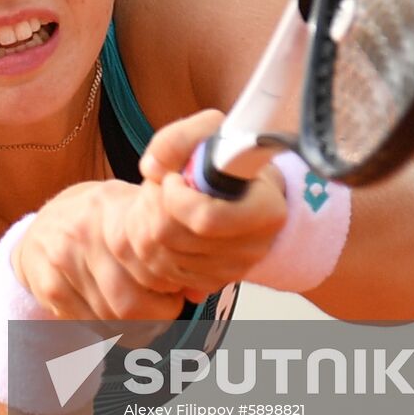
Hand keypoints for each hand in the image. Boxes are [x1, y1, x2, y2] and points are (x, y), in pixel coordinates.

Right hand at [12, 180, 184, 328]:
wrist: (42, 227)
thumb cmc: (101, 221)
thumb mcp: (132, 209)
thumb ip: (166, 238)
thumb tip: (200, 287)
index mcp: (112, 206)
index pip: (152, 264)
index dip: (171, 288)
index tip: (176, 288)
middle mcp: (83, 231)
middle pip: (132, 302)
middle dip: (157, 314)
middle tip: (164, 306)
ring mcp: (62, 260)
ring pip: (111, 318)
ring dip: (135, 325)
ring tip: (142, 311)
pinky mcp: (48, 286)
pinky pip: (89, 324)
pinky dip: (108, 329)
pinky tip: (114, 314)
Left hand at [118, 110, 288, 301]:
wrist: (241, 189)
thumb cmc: (228, 158)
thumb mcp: (211, 131)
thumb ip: (178, 139)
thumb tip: (152, 168)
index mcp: (267, 211)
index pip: (205, 219)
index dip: (176, 197)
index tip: (173, 177)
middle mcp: (254, 248)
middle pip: (173, 237)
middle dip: (153, 205)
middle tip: (161, 185)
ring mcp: (231, 270)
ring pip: (160, 255)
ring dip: (146, 221)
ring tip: (160, 200)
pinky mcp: (209, 282)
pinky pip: (161, 271)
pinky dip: (151, 244)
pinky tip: (163, 221)